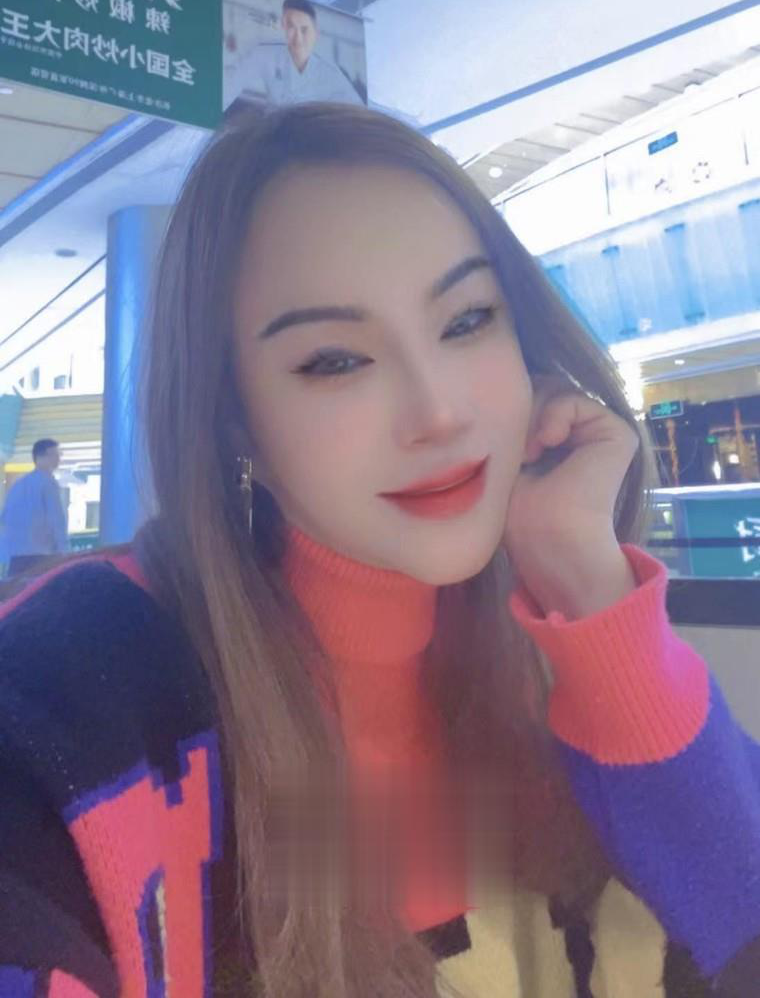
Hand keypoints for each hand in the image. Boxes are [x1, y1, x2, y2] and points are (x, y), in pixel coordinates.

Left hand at [504, 382, 639, 619]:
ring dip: (533, 414)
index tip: (501, 443)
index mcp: (559, 444)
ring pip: (556, 390)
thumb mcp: (510, 455)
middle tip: (516, 447)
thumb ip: (518, 420)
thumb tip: (511, 387)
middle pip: (543, 388)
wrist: (547, 537)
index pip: (531, 399)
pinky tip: (546, 444)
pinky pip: (575, 399)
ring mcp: (602, 434)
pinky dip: (554, 415)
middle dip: (522, 408)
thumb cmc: (521, 511)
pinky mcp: (618, 433)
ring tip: (529, 452)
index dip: (511, 409)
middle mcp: (583, 436)